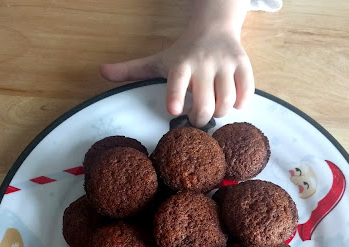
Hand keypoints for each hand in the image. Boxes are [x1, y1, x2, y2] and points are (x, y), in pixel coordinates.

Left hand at [100, 0, 252, 126]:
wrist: (213, 26)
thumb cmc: (182, 51)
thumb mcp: (157, 60)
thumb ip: (131, 70)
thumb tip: (101, 72)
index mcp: (181, 63)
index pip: (177, 80)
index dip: (176, 95)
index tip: (173, 110)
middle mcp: (204, 63)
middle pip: (206, 101)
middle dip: (201, 117)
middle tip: (197, 119)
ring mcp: (225, 64)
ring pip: (228, 100)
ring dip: (221, 112)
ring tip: (214, 109)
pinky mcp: (243, 65)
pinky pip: (247, 91)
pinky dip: (242, 103)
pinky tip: (234, 103)